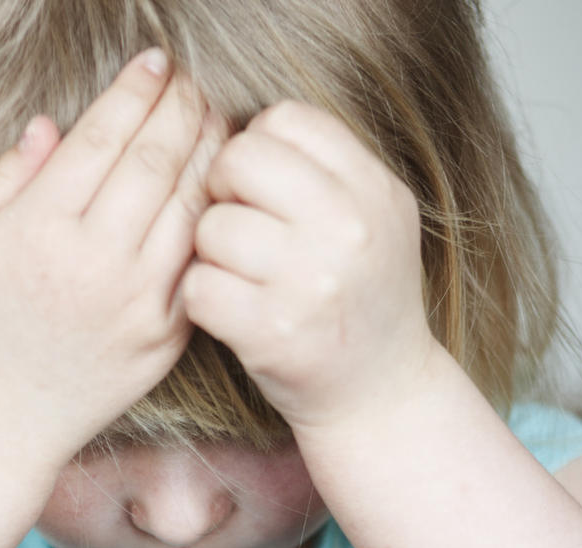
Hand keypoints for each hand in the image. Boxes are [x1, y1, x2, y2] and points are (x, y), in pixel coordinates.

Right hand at [0, 50, 225, 463]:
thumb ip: (7, 178)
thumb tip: (52, 125)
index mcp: (40, 230)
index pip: (103, 137)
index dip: (135, 91)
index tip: (154, 62)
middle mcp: (95, 263)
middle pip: (157, 161)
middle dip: (182, 107)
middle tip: (193, 79)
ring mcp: (138, 302)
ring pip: (190, 206)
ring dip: (210, 153)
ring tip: (215, 120)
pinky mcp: (166, 334)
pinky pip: (200, 260)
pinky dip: (214, 216)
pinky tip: (218, 188)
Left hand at [185, 102, 440, 431]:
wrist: (382, 395)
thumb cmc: (361, 298)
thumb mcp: (375, 219)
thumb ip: (325, 169)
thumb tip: (239, 126)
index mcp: (373, 191)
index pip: (286, 119)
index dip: (258, 145)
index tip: (262, 185)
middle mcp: (348, 231)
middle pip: (240, 159)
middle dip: (223, 188)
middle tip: (236, 224)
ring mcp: (310, 283)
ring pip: (212, 226)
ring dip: (210, 250)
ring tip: (239, 274)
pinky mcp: (270, 333)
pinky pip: (199, 286)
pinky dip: (202, 298)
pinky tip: (230, 310)